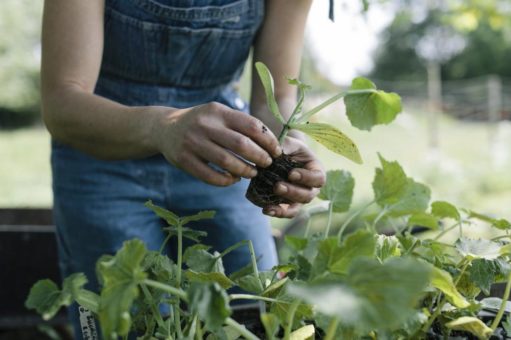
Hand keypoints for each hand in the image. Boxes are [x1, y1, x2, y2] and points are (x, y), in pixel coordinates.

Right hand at [154, 102, 281, 185]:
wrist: (164, 128)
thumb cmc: (201, 123)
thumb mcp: (218, 114)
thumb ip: (240, 124)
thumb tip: (270, 144)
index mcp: (218, 111)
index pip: (251, 125)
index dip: (268, 141)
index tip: (276, 151)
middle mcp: (205, 125)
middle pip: (241, 145)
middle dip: (260, 157)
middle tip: (267, 164)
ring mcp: (192, 143)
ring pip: (227, 162)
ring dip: (244, 171)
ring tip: (252, 173)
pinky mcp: (184, 160)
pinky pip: (210, 176)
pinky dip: (226, 181)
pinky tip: (233, 180)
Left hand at [263, 137, 325, 217]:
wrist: (281, 155)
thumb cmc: (290, 147)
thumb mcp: (290, 143)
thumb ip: (287, 145)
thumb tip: (278, 151)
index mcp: (317, 170)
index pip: (318, 178)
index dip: (306, 178)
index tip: (291, 173)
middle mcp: (311, 187)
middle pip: (308, 195)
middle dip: (292, 192)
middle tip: (277, 186)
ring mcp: (300, 197)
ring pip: (296, 207)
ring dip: (284, 207)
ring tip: (269, 204)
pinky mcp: (288, 204)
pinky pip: (285, 212)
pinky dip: (277, 212)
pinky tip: (266, 210)